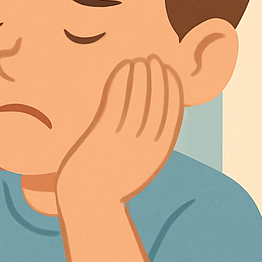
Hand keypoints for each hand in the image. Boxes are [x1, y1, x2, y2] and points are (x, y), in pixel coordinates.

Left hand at [57, 57, 182, 213]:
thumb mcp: (140, 164)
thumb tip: (154, 116)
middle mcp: (144, 146)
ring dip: (140, 76)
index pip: (172, 114)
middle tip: (155, 58)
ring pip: (137, 100)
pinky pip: (116, 103)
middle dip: (158, 78)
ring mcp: (123, 141)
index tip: (170, 72)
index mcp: (157, 154)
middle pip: (156, 104)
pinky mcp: (102, 137)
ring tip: (140, 60)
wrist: (89, 202)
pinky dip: (122, 82)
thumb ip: (148, 143)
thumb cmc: (113, 182)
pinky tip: (123, 69)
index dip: (173, 89)